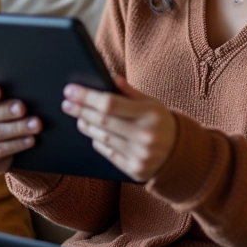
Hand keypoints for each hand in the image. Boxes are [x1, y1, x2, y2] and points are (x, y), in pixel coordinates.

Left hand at [62, 76, 176, 181]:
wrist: (180, 153)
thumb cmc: (160, 121)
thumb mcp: (151, 102)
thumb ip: (130, 91)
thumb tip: (109, 76)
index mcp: (150, 113)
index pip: (110, 103)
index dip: (87, 97)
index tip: (71, 90)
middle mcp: (145, 135)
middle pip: (103, 121)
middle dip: (81, 110)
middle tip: (67, 103)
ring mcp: (140, 154)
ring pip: (103, 138)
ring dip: (87, 126)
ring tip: (78, 117)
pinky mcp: (134, 170)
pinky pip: (108, 153)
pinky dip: (98, 141)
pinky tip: (92, 132)